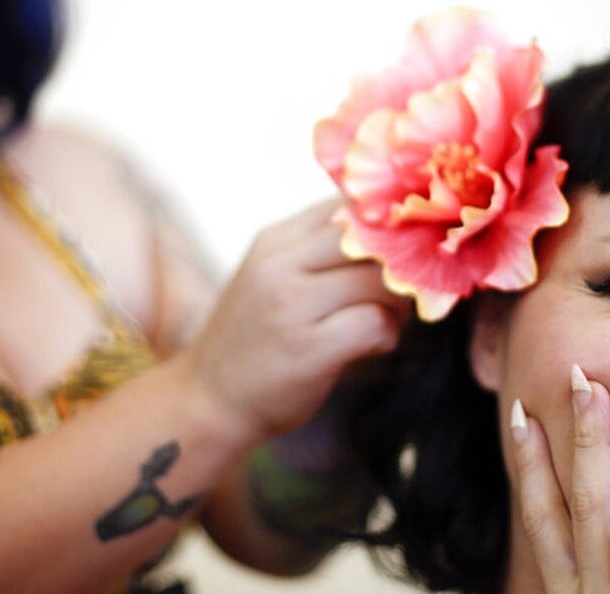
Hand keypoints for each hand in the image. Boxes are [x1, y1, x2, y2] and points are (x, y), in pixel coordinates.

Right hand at [182, 199, 408, 440]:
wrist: (208, 402)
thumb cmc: (252, 339)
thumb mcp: (271, 277)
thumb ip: (315, 251)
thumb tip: (387, 232)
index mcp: (274, 240)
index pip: (346, 206)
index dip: (383, 228)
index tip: (395, 254)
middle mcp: (280, 265)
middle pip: (368, 238)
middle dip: (397, 264)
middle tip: (401, 291)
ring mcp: (292, 306)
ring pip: (379, 280)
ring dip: (397, 304)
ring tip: (385, 321)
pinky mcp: (309, 349)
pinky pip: (376, 323)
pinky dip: (387, 335)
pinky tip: (373, 346)